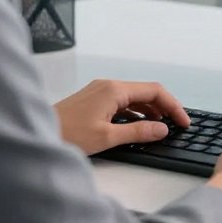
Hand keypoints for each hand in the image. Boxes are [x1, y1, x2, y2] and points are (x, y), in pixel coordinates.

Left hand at [53, 79, 190, 155]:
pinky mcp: (93, 100)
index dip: (173, 105)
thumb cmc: (67, 135)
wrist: (37, 132)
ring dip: (150, 110)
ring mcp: (99, 91)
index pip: (154, 90)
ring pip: (133, 97)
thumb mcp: (107, 137)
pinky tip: (138, 126)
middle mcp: (108, 85)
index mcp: (114, 90)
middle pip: (145, 91)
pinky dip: (134, 112)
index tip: (184, 122)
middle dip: (164, 107)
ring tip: (161, 128)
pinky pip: (121, 102)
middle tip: (177, 126)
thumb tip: (162, 129)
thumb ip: (138, 132)